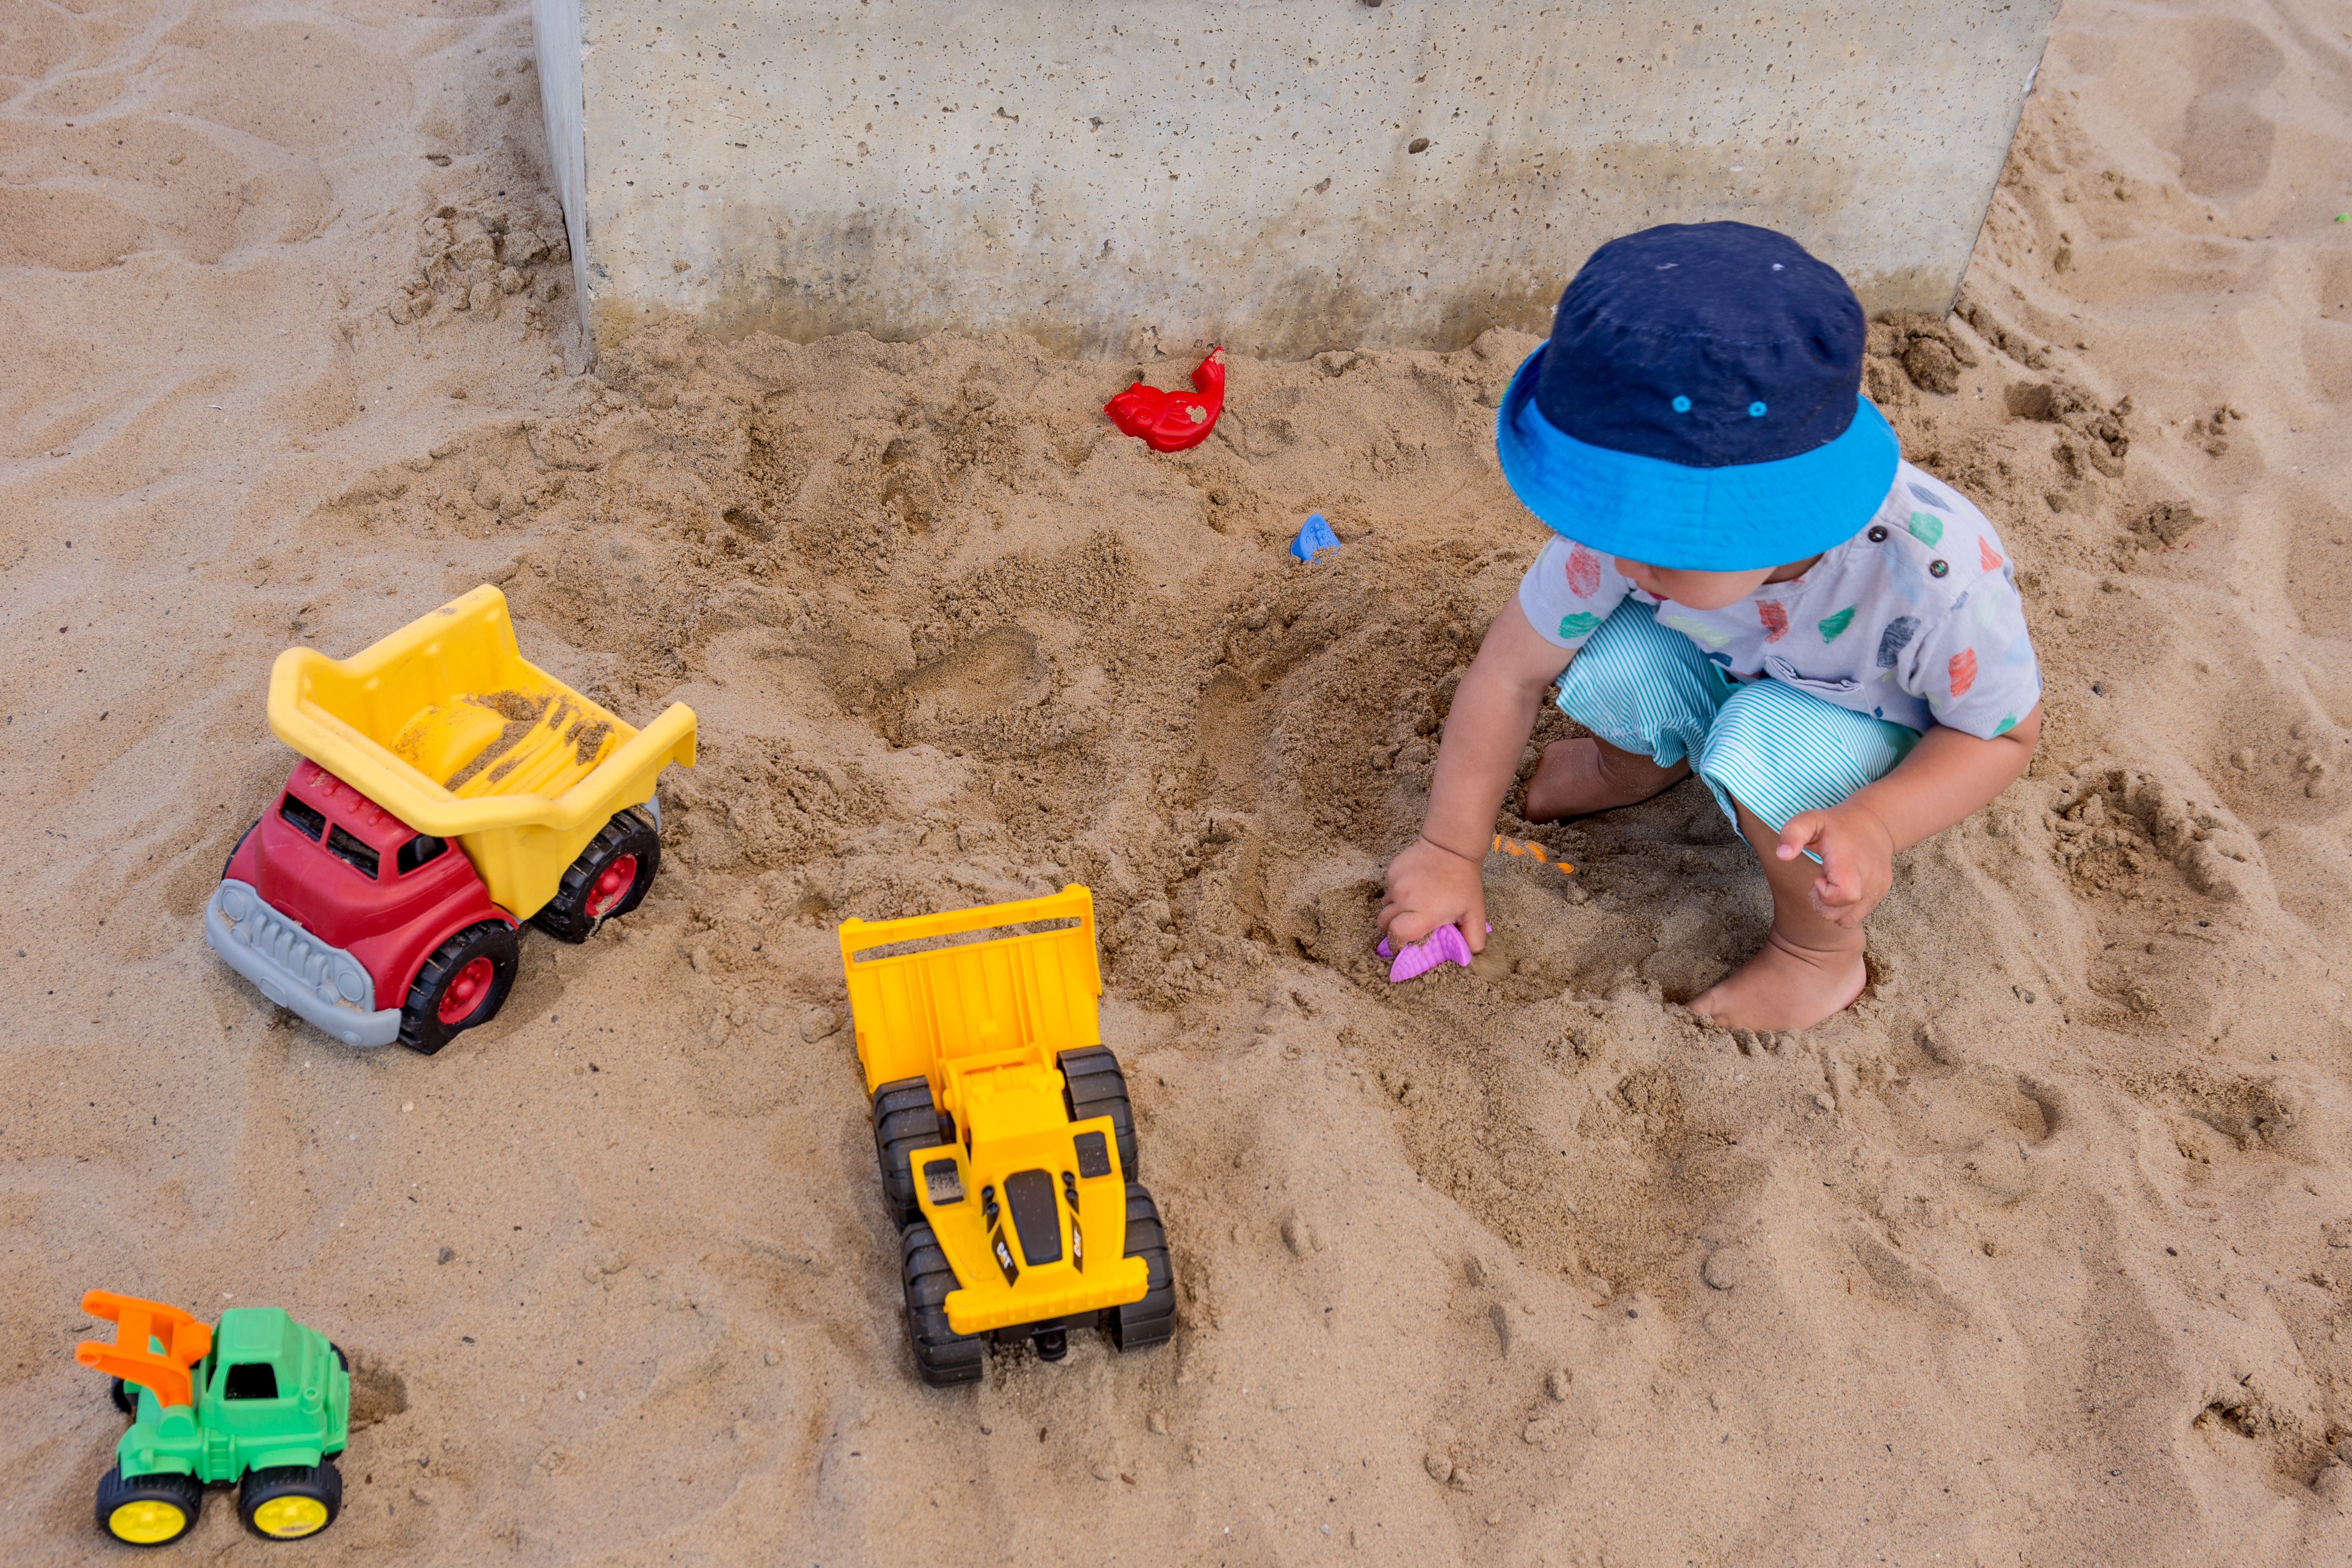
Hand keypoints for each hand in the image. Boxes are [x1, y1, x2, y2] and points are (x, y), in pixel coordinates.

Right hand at [1378, 834, 1487, 950]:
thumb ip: (1473, 938)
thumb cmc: (1464, 880)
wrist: (1451, 846)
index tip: (1401, 947)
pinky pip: (1388, 890)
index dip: (1396, 944)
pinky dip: (1396, 895)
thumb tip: (1467, 956)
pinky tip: (1413, 889)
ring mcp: (1396, 884)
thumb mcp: (1475, 912)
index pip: (1397, 935)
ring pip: (1385, 906)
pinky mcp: (1391, 871)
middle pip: (1383, 923)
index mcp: (1424, 913)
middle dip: (1391, 931)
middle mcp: (1405, 899)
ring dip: (1394, 912)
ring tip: (1411, 908)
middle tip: (1405, 930)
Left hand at [1775, 802, 1895, 927]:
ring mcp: (1878, 888)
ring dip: (1833, 908)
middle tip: (1822, 880)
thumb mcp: (1810, 820)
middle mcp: (1870, 878)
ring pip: (1848, 920)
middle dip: (1823, 904)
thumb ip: (1793, 834)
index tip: (1819, 877)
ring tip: (1833, 883)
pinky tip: (1842, 887)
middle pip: (1842, 915)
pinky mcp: (1881, 893)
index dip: (1824, 894)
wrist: (1873, 822)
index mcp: (1851, 861)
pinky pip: (1857, 915)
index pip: (1844, 894)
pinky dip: (1845, 908)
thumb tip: (1782, 855)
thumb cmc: (1835, 824)